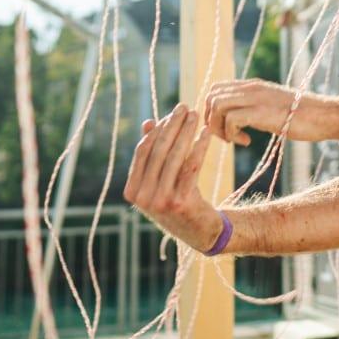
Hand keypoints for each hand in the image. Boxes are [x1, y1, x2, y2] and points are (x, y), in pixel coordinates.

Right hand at [123, 104, 226, 252]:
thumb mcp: (160, 179)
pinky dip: (199, 147)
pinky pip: (191, 167)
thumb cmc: (177, 200)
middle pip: (159, 151)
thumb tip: (148, 122)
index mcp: (131, 190)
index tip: (172, 113)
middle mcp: (142, 197)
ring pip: (175, 157)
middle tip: (186, 107)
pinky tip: (206, 134)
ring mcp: (160, 201)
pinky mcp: (180, 202)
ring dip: (187, 132)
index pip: (143, 151)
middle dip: (173, 126)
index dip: (158, 130)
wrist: (199, 231)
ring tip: (197, 116)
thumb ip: (153, 154)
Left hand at [201, 79, 338, 144]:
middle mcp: (251, 88)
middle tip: (227, 136)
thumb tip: (237, 117)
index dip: (213, 110)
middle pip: (212, 96)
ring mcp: (256, 98)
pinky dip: (232, 134)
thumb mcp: (272, 106)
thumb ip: (254, 106)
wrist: (323, 116)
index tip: (225, 127)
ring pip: (217, 106)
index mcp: (253, 86)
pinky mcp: (262, 112)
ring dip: (220, 128)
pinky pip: (231, 119)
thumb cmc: (301, 116)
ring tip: (234, 140)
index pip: (216, 89)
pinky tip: (246, 141)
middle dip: (212, 120)